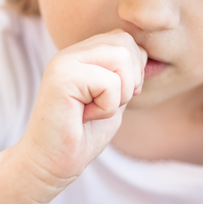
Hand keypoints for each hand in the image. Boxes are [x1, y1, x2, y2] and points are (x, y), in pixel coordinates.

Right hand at [17, 29, 145, 187]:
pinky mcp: (62, 78)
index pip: (125, 39)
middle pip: (125, 42)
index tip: (114, 98)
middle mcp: (71, 52)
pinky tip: (84, 117)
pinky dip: (106, 108)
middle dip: (130, 80)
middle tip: (105, 105)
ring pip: (121, 56)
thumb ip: (126, 75)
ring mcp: (64, 62)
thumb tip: (152, 60)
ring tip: (94, 110)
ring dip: (118, 93)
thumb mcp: (113, 99)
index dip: (134, 70)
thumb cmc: (82, 136)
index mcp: (82, 54)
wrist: (51, 164)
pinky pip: (109, 82)